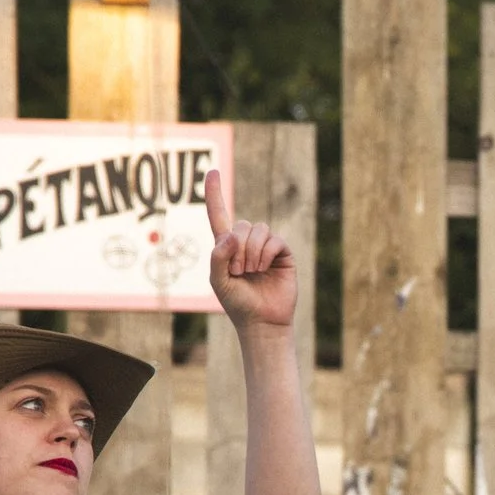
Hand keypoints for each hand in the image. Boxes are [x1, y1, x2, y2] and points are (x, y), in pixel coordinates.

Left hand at [206, 168, 297, 331]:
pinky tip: (265, 268)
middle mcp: (246, 243)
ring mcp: (265, 247)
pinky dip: (266, 253)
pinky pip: (274, 240)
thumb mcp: (218, 282)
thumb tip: (232, 234)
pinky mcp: (282, 253)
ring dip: (252, 252)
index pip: (219, 215)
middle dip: (238, 248)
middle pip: (241, 225)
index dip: (215, 194)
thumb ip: (217, 257)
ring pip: (258, 230)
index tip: (212, 171)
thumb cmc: (238, 304)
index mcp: (226, 247)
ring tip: (252, 273)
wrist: (262, 322)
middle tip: (239, 272)